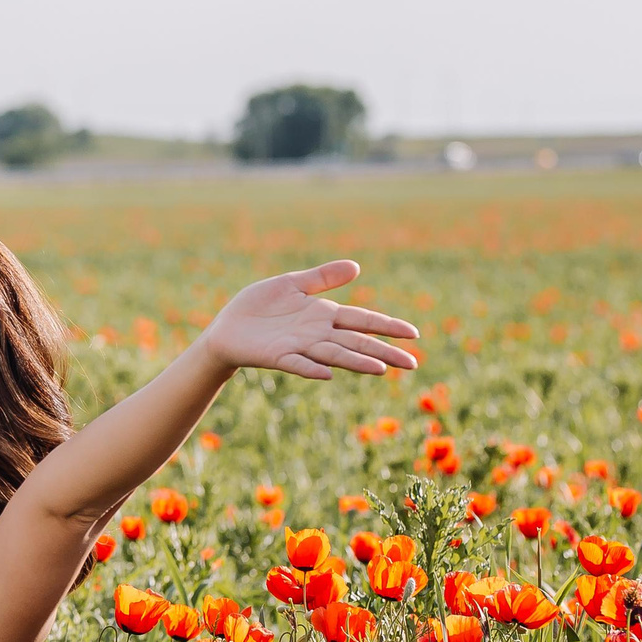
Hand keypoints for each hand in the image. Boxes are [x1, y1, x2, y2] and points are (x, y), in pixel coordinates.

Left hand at [200, 260, 420, 380]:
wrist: (226, 327)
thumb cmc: (259, 307)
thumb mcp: (292, 284)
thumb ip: (323, 278)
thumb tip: (357, 267)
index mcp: (324, 315)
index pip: (363, 320)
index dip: (387, 326)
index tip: (414, 334)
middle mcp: (317, 334)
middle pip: (357, 342)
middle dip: (384, 352)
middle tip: (413, 364)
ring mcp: (299, 347)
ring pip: (334, 355)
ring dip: (356, 362)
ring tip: (380, 369)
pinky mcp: (277, 356)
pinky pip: (297, 364)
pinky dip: (311, 369)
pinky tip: (327, 375)